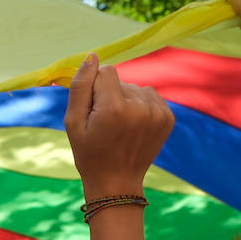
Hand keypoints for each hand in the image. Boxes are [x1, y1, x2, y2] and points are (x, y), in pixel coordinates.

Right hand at [65, 54, 174, 199]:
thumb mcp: (73, 122)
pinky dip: (141, 106)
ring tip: (120, 127)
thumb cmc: (89, 153)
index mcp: (114, 108)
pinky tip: (134, 126)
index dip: (95, 88)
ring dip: (127, 101)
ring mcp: (157, 112)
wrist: (116, 183)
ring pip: (136, 87)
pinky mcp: (168, 117)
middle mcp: (140, 107)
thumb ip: (80, 87)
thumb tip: (92, 56)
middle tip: (106, 125)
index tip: (94, 111)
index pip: (106, 71)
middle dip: (111, 96)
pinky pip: (149, 96)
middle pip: (121, 80)